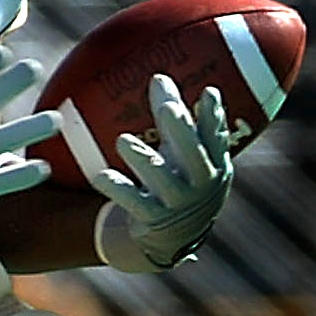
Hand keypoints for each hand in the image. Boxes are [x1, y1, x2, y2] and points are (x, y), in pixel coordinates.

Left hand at [90, 74, 233, 271]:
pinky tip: (100, 176)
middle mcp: (200, 184)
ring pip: (161, 180)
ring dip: (143, 159)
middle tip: (167, 108)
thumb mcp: (182, 154)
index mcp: (213, 165)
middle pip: (193, 155)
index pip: (215, 137)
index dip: (213, 116)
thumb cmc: (179, 181)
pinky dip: (118, 189)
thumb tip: (161, 78)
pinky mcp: (153, 219)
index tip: (207, 92)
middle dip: (182, 131)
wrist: (173, 237)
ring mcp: (177, 203)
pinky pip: (134, 203)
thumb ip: (174, 120)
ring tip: (122, 140)